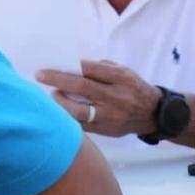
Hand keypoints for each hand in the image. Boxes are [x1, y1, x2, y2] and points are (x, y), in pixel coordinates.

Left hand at [36, 60, 162, 136]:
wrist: (153, 114)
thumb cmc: (133, 88)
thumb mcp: (124, 72)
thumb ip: (101, 68)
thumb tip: (72, 66)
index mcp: (122, 79)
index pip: (92, 70)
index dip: (69, 66)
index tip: (52, 65)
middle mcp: (117, 97)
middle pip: (83, 87)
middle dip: (58, 80)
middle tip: (40, 76)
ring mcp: (111, 116)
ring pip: (80, 111)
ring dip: (61, 102)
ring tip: (52, 95)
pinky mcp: (107, 130)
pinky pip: (82, 125)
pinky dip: (69, 118)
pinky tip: (60, 111)